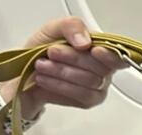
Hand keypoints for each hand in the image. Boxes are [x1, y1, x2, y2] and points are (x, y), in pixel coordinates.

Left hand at [1, 17, 125, 118]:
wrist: (24, 75)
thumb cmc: (40, 52)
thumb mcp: (52, 29)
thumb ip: (71, 26)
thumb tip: (85, 42)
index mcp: (99, 49)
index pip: (118, 55)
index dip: (110, 55)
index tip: (93, 50)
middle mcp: (103, 69)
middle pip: (101, 67)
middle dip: (72, 59)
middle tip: (51, 52)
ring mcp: (98, 87)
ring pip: (90, 81)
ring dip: (62, 72)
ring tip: (42, 66)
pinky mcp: (88, 101)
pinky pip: (82, 95)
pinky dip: (61, 86)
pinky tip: (45, 79)